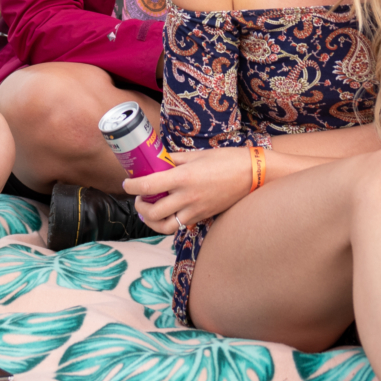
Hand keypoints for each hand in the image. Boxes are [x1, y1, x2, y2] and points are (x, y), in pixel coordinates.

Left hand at [121, 148, 253, 233]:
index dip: (133, 185)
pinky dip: (169, 222)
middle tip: (138, 197)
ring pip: (165, 226)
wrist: (253, 174)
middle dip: (139, 207)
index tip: (127, 183)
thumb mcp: (197, 154)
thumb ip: (175, 159)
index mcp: (183, 176)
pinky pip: (180, 225)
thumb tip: (158, 160)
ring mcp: (196, 210)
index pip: (149, 185)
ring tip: (149, 211)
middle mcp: (187, 196)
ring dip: (151, 221)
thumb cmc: (226, 160)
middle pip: (153, 211)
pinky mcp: (203, 217)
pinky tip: (167, 212)